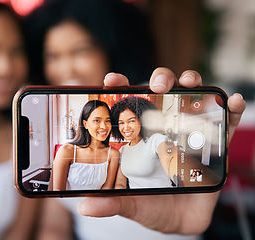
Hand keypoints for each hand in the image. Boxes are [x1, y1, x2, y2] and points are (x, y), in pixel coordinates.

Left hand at [77, 67, 245, 234]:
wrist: (179, 220)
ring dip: (192, 84)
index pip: (128, 105)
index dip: (120, 88)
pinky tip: (232, 102)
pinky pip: (225, 122)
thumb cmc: (151, 205)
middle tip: (158, 85)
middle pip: (162, 93)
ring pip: (191, 98)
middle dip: (160, 80)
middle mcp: (163, 128)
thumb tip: (87, 207)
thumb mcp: (131, 203)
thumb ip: (111, 203)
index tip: (112, 80)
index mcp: (139, 136)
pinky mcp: (213, 144)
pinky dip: (230, 109)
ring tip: (190, 83)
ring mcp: (188, 132)